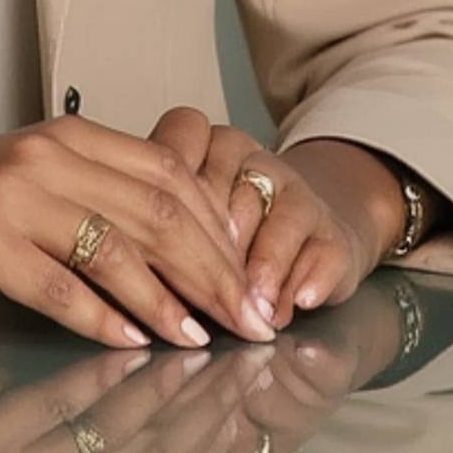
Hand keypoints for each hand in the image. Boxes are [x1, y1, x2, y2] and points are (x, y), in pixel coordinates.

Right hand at [0, 115, 277, 350]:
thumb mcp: (23, 188)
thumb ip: (90, 201)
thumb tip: (175, 252)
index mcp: (66, 138)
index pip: (171, 175)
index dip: (222, 230)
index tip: (254, 282)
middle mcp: (47, 155)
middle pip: (160, 210)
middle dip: (216, 271)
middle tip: (253, 324)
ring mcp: (13, 194)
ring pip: (120, 247)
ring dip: (171, 301)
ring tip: (205, 343)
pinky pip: (60, 284)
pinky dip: (105, 319)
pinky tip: (133, 348)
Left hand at [145, 111, 389, 330]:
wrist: (304, 242)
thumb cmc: (223, 237)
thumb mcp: (177, 222)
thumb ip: (152, 229)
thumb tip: (119, 266)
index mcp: (202, 146)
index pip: (179, 148)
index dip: (166, 196)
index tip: (148, 239)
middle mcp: (251, 160)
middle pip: (231, 188)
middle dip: (216, 243)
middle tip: (202, 287)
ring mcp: (296, 192)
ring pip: (281, 215)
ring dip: (265, 265)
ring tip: (252, 307)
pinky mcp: (333, 231)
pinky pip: (323, 248)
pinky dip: (310, 276)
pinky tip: (297, 300)